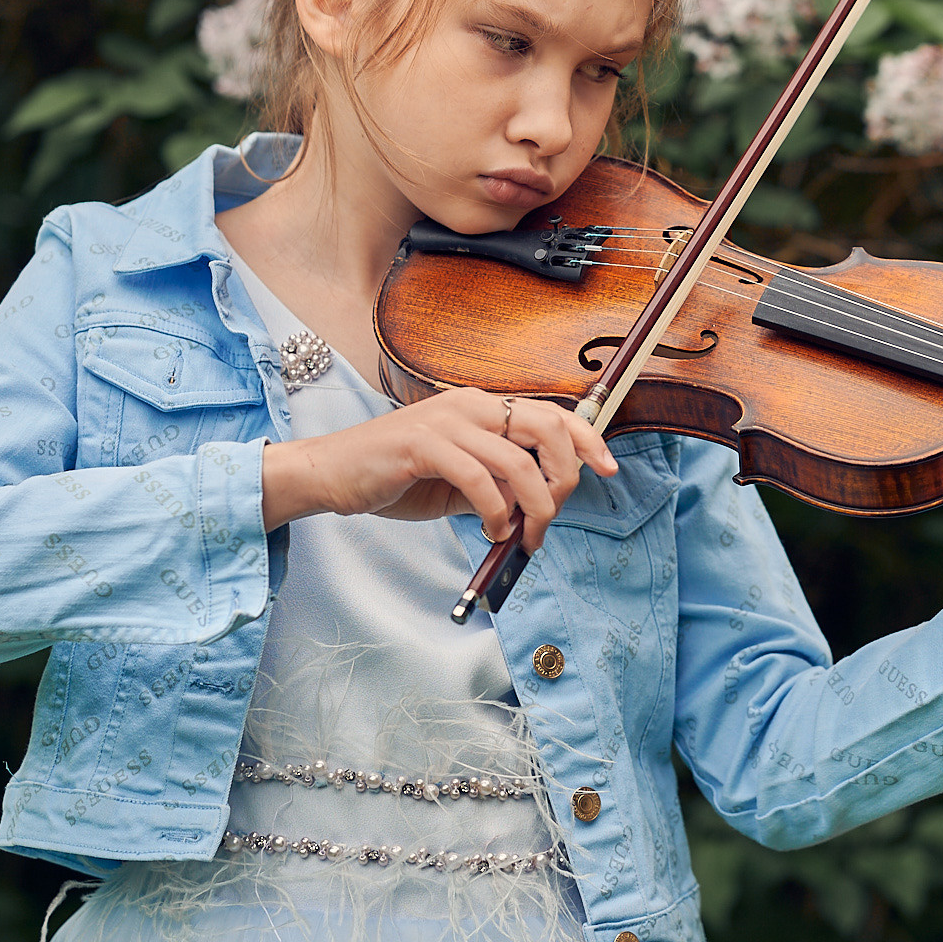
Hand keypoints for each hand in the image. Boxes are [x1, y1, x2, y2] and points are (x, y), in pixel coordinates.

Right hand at [258, 387, 617, 546]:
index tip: (609, 469)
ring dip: (531, 506)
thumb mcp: (459, 481)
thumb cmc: (395, 476)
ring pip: (518, 460)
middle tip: (551, 515)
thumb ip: (498, 485)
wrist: (333, 473)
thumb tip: (537, 506)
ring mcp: (446, 422)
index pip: (552, 413)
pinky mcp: (423, 445)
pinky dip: (495, 511)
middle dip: (564, 475)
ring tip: (519, 536)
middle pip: (547, 427)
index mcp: (482, 408)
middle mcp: (470, 405)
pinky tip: (490, 530)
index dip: (588, 439)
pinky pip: (480, 478)